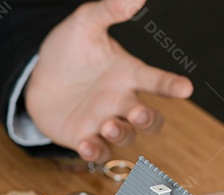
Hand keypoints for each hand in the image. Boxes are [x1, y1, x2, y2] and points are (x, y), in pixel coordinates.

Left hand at [25, 0, 192, 161]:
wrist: (38, 76)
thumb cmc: (68, 51)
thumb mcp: (85, 24)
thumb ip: (109, 10)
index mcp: (128, 74)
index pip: (157, 81)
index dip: (172, 85)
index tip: (186, 88)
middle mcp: (122, 101)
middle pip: (150, 119)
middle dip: (148, 119)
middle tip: (137, 111)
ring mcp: (105, 123)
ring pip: (126, 137)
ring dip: (121, 133)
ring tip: (108, 124)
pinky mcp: (84, 139)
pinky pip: (99, 153)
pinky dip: (96, 152)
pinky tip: (86, 145)